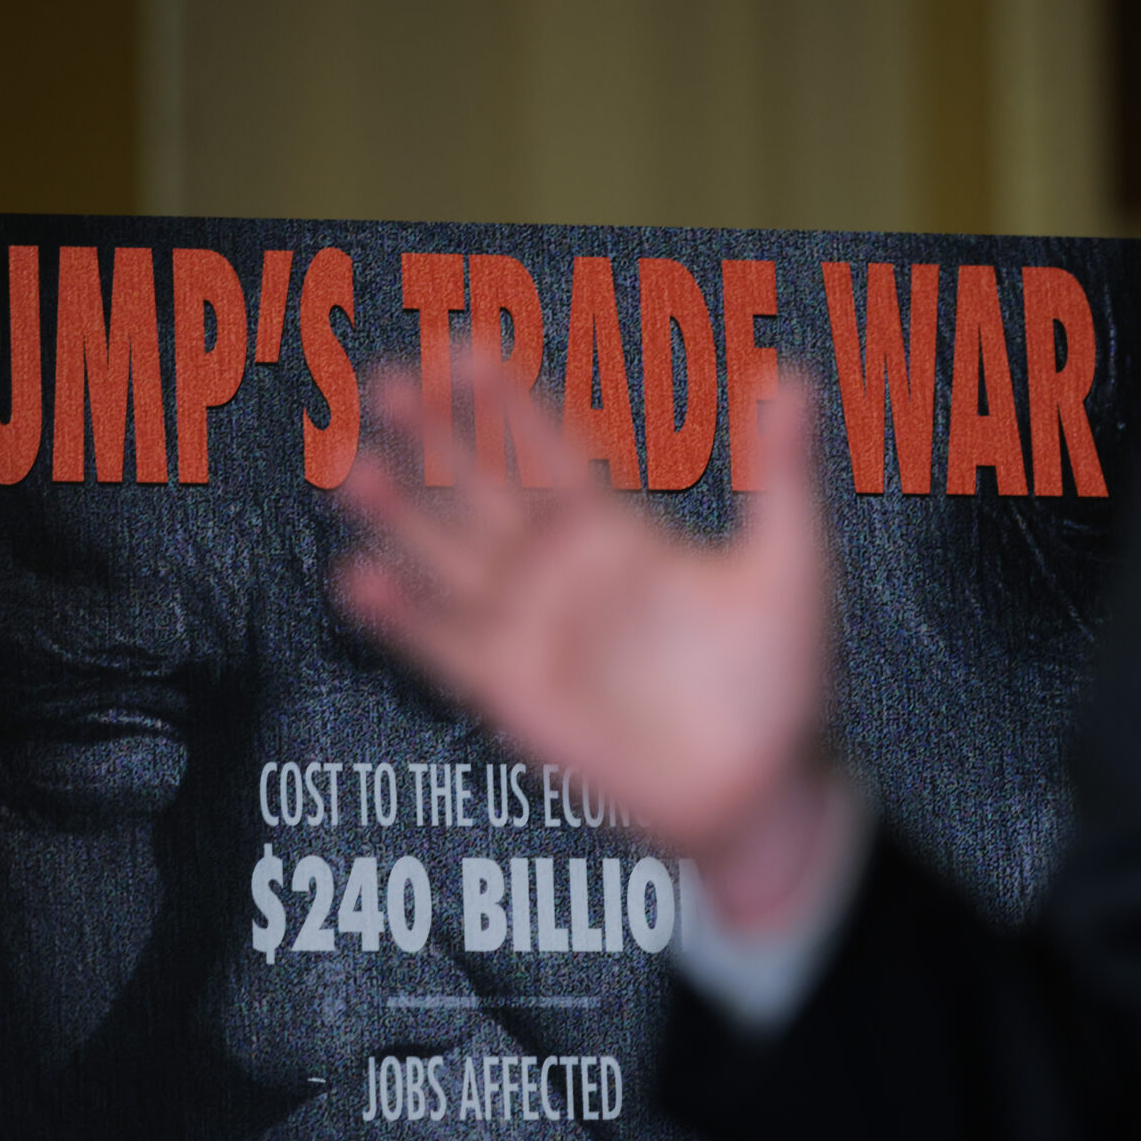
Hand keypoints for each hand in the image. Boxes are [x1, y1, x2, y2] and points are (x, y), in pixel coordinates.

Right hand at [335, 362, 832, 888]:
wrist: (760, 794)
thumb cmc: (781, 684)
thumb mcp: (788, 564)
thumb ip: (780, 473)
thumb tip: (792, 377)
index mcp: (618, 534)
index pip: (546, 451)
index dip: (504, 402)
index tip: (461, 346)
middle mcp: (562, 574)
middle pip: (480, 490)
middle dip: (433, 438)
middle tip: (382, 380)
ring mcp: (531, 631)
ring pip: (446, 558)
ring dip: (398, 515)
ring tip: (348, 464)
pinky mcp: (512, 692)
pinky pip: (445, 646)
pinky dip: (401, 616)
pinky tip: (358, 576)